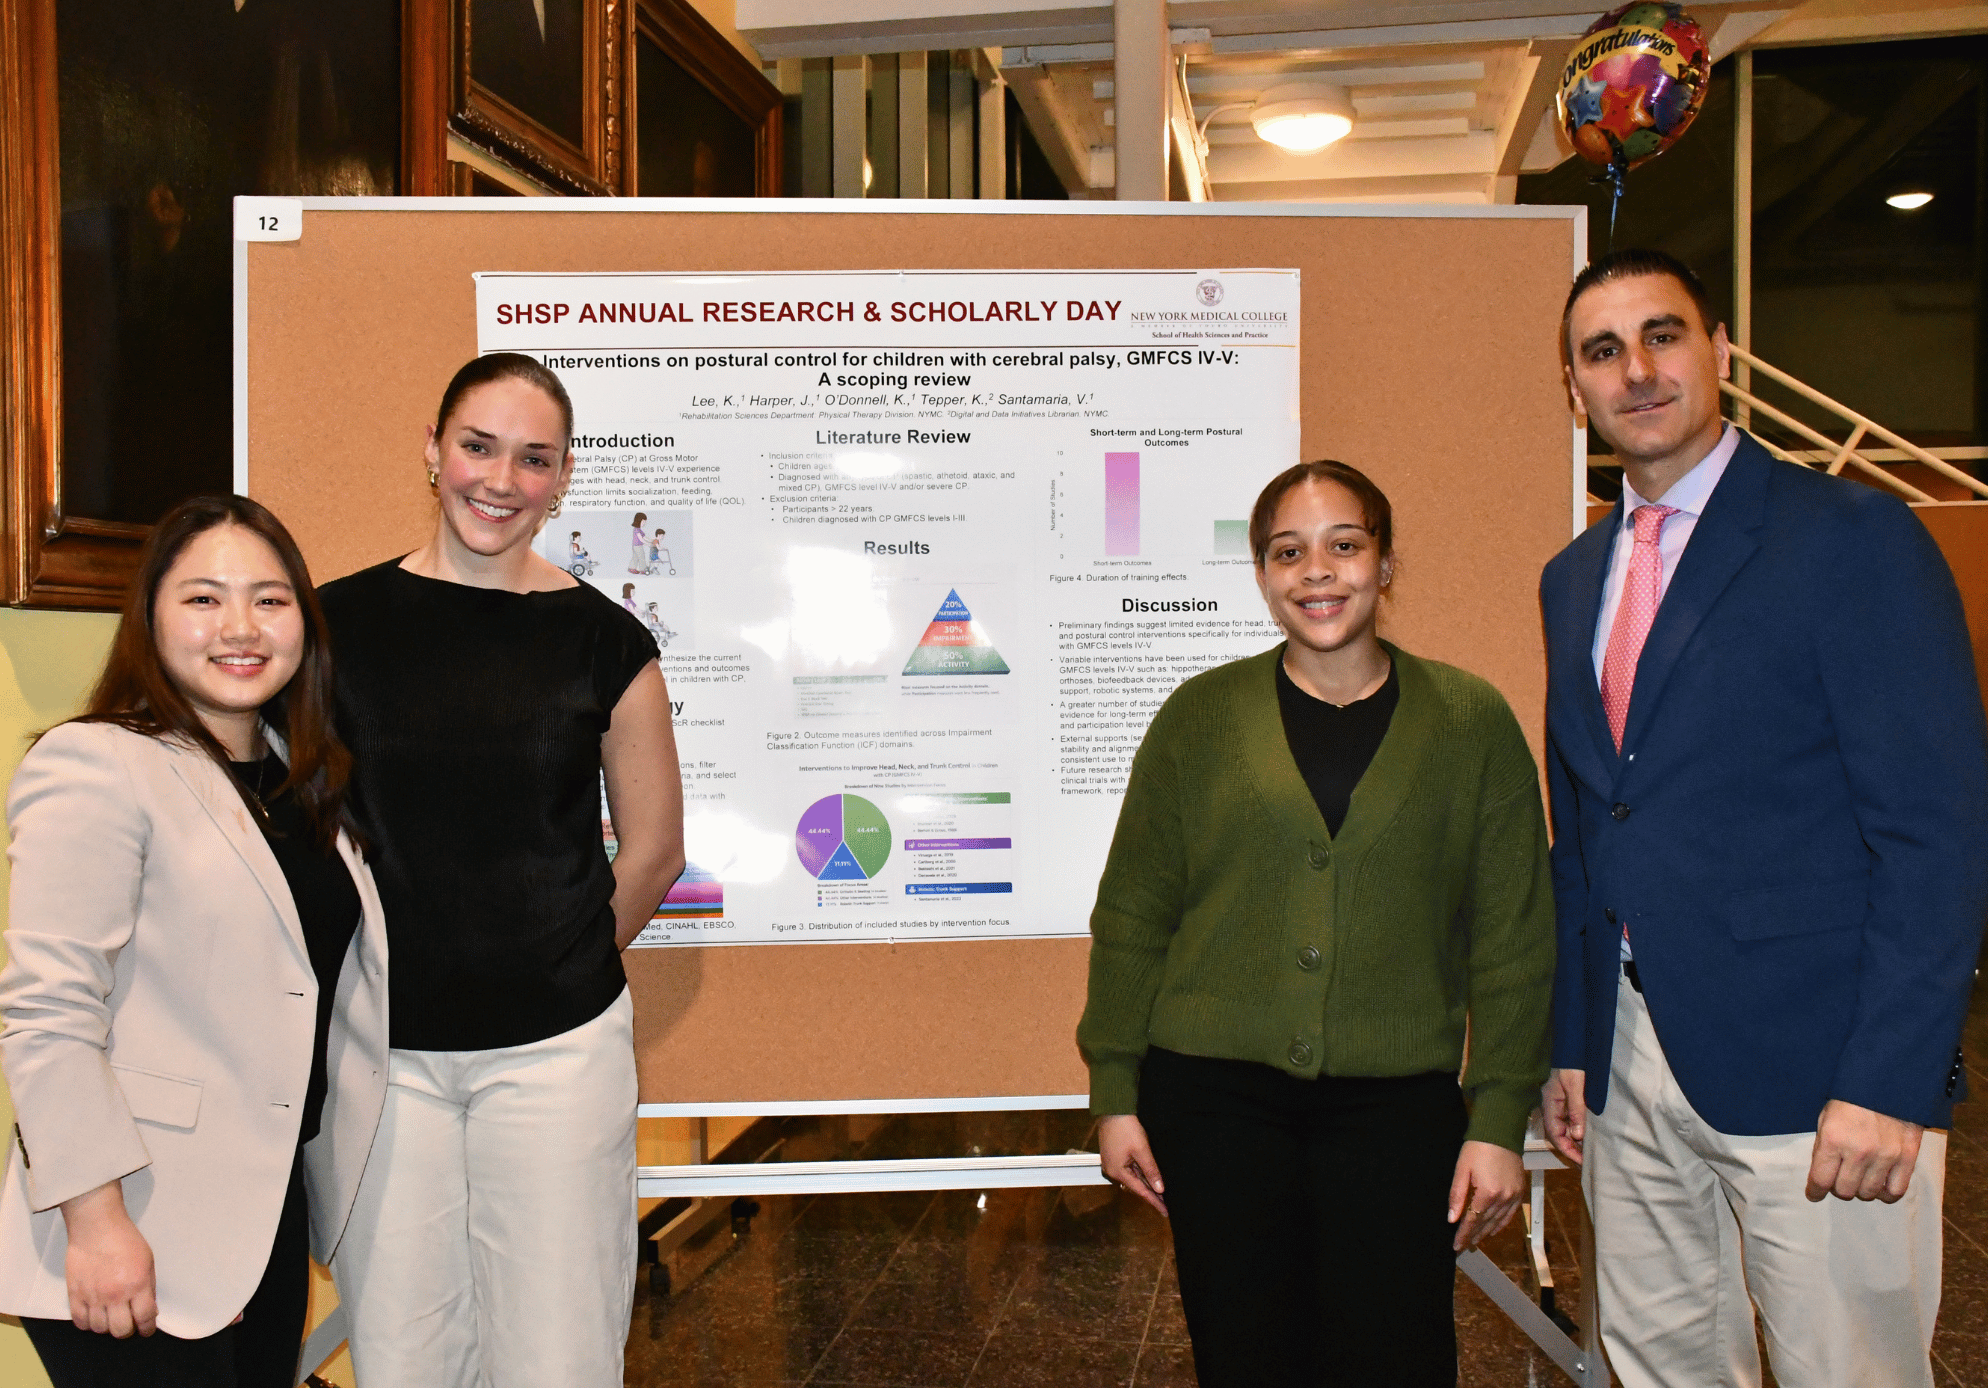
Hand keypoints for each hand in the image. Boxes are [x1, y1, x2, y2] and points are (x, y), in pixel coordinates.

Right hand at [59, 1181, 156, 1336]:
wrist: (96, 1227)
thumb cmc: (126, 1241)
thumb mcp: (148, 1262)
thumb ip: (148, 1288)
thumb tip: (148, 1311)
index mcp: (137, 1284)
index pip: (144, 1318)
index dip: (147, 1328)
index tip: (146, 1330)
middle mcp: (115, 1294)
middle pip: (120, 1330)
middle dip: (127, 1330)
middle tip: (128, 1323)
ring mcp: (93, 1296)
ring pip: (99, 1329)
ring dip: (107, 1327)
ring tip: (110, 1318)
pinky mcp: (74, 1294)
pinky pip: (80, 1321)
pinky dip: (88, 1323)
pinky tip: (94, 1316)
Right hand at [1098, 1114, 1167, 1215]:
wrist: (1113, 1109)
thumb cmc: (1125, 1127)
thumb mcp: (1142, 1150)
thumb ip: (1151, 1171)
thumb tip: (1159, 1189)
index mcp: (1118, 1172)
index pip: (1140, 1192)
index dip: (1154, 1202)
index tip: (1165, 1212)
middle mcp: (1112, 1171)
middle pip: (1136, 1186)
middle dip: (1151, 1194)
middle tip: (1166, 1204)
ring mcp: (1112, 1163)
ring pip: (1133, 1178)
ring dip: (1146, 1184)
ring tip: (1161, 1192)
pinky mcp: (1114, 1156)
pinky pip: (1130, 1169)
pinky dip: (1140, 1174)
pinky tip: (1150, 1177)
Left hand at [1449, 1140, 1524, 1250]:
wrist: (1500, 1132)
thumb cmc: (1478, 1148)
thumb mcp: (1461, 1169)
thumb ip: (1457, 1195)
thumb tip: (1452, 1218)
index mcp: (1487, 1192)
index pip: (1472, 1220)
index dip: (1463, 1234)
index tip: (1456, 1245)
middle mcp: (1503, 1198)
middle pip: (1485, 1223)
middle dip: (1473, 1235)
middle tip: (1463, 1246)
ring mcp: (1514, 1195)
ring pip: (1498, 1221)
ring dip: (1486, 1232)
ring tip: (1476, 1240)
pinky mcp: (1519, 1191)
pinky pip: (1510, 1214)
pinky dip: (1501, 1224)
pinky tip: (1493, 1229)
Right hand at [1541, 1068, 1586, 1166]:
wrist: (1569, 1048)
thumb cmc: (1570, 1065)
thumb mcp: (1575, 1087)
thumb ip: (1576, 1111)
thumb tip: (1577, 1136)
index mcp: (1549, 1106)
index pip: (1555, 1135)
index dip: (1567, 1150)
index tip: (1581, 1162)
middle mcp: (1550, 1108)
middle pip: (1558, 1135)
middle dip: (1571, 1149)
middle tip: (1587, 1162)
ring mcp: (1556, 1105)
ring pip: (1563, 1129)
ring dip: (1574, 1141)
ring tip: (1588, 1152)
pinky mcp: (1563, 1101)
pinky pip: (1567, 1120)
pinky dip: (1576, 1130)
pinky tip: (1585, 1135)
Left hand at [1806, 1099, 1922, 1202]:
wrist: (1887, 1083)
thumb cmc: (1851, 1099)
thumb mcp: (1826, 1118)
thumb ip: (1824, 1147)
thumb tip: (1822, 1174)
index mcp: (1833, 1139)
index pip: (1821, 1180)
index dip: (1815, 1191)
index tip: (1815, 1193)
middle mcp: (1858, 1152)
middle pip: (1845, 1191)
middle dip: (1838, 1187)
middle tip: (1840, 1179)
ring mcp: (1885, 1156)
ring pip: (1868, 1193)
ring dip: (1861, 1189)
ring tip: (1860, 1178)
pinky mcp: (1907, 1158)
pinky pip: (1896, 1191)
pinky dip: (1886, 1194)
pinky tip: (1880, 1186)